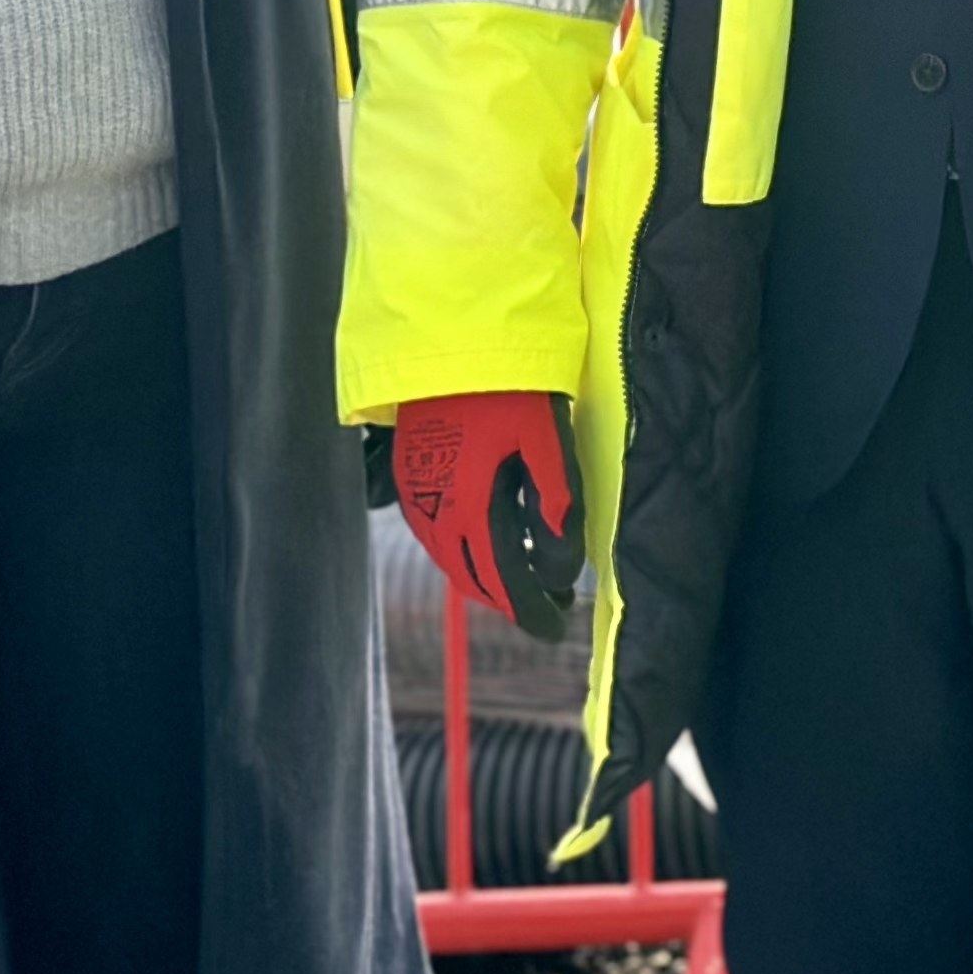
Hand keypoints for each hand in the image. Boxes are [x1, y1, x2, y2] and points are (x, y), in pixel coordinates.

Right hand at [394, 392, 582, 642]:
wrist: (448, 345)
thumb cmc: (507, 387)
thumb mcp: (546, 440)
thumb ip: (557, 503)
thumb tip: (562, 568)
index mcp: (471, 508)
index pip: (504, 580)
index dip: (531, 610)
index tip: (556, 628)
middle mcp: (435, 512)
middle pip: (474, 578)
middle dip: (511, 598)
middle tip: (549, 607)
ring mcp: (416, 496)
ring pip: (451, 559)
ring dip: (485, 577)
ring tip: (525, 580)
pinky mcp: (410, 477)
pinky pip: (436, 533)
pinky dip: (464, 551)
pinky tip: (488, 544)